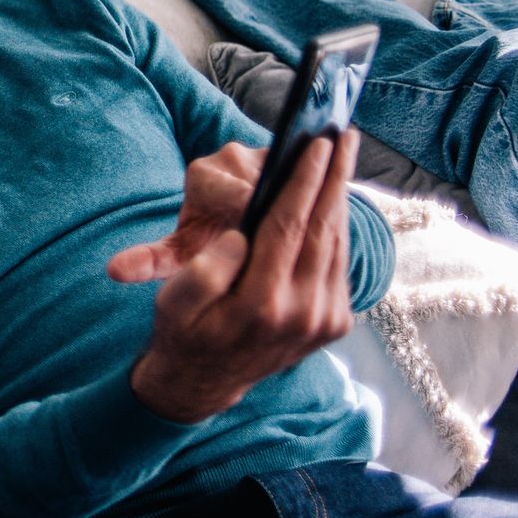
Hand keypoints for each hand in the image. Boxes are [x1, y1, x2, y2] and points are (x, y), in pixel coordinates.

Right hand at [115, 130, 359, 423]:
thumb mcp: (173, 303)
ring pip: (337, 245)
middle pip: (324, 230)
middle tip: (343, 136)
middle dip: (334, 179)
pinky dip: (336, 227)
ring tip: (342, 158)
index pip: (288, 229)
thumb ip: (205, 271)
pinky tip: (331, 201)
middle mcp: (304, 314)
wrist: (206, 381)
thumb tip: (239, 236)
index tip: (316, 146)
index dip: (303, 183)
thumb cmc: (183, 332)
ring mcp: (324, 321)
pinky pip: (337, 263)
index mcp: (263, 305)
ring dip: (339, 198)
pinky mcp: (334, 323)